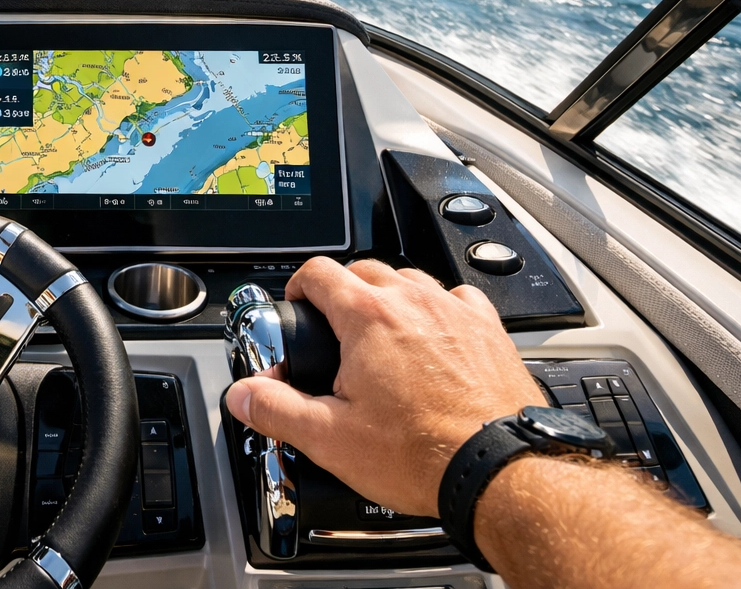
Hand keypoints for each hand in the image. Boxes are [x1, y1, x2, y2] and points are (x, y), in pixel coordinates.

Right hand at [224, 256, 544, 517]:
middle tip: (333, 326)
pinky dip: (439, 310)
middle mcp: (414, 302)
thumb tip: (244, 395)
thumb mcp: (330, 439)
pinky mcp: (489, 331)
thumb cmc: (424, 455)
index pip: (318, 272)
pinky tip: (435, 338)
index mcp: (368, 318)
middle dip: (341, 291)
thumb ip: (277, 410)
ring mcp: (455, 312)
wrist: (497, 471)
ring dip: (389, 297)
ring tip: (381, 334)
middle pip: (364, 269)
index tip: (297, 305)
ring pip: (411, 280)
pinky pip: (457, 299)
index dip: (298, 285)